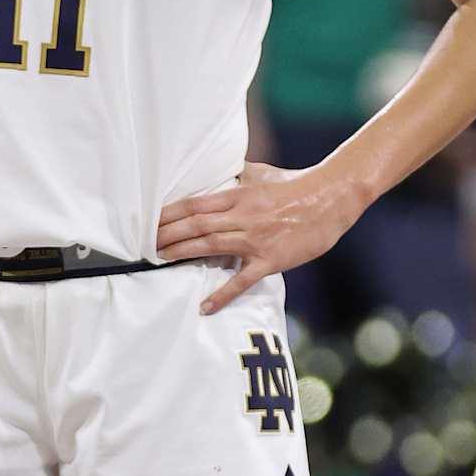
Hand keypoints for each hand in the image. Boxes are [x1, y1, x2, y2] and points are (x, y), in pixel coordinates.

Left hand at [156, 162, 363, 315]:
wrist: (330, 198)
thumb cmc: (295, 184)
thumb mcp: (261, 173)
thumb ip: (238, 174)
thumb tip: (222, 169)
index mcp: (238, 194)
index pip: (194, 204)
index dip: (169, 213)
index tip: (149, 221)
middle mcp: (242, 216)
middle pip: (196, 225)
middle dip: (167, 235)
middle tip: (145, 244)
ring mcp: (255, 239)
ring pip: (211, 246)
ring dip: (183, 254)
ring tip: (160, 261)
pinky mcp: (270, 259)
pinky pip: (242, 280)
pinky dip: (222, 294)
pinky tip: (205, 306)